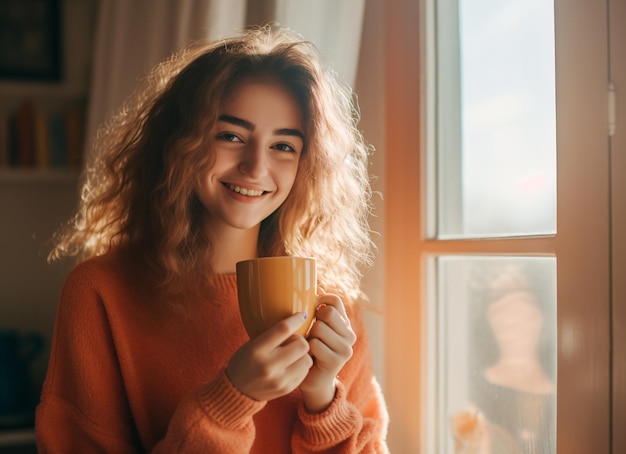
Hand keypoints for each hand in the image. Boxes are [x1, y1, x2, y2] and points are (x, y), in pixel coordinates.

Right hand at [226, 313, 312, 401]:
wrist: (237, 391)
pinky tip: (291, 365)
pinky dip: (301, 366)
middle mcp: (268, 366)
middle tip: (293, 341)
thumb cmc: (244, 362)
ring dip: (303, 354)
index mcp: (256, 350)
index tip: (301, 315)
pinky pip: (304, 372)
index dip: (296, 320)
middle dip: (300, 340)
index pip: (283, 329)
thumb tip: (295, 320)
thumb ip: (271, 335)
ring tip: (293, 355)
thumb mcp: (251, 344)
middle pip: (301, 345)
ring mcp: (279, 380)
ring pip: (307, 359)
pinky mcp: (286, 389)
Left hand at [300, 292, 356, 412]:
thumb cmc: (311, 350)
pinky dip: (307, 349)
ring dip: (309, 337)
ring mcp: (345, 349)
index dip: (319, 302)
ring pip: (319, 328)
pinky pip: (314, 344)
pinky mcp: (337, 361)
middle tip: (311, 334)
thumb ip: (319, 309)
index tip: (312, 313)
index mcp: (345, 324)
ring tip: (310, 347)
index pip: (334, 300)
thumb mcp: (315, 327)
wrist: (313, 380)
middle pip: (327, 313)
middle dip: (313, 321)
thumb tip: (318, 287)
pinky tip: (309, 357)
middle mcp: (350, 335)